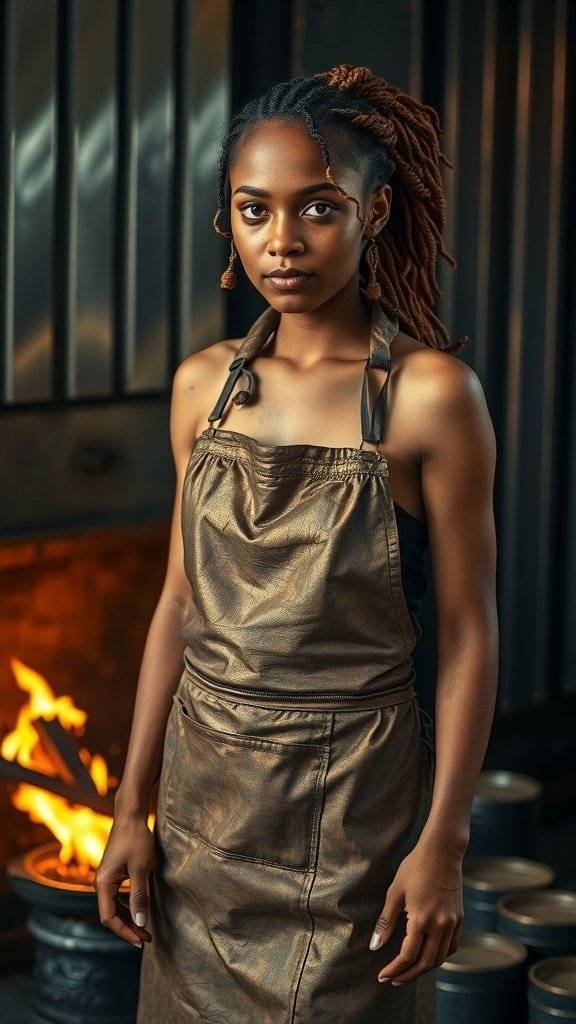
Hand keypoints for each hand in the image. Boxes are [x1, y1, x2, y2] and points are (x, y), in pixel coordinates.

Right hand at [94, 812, 154, 947]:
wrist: (131, 816)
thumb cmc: (136, 839)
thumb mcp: (141, 869)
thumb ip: (139, 897)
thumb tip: (141, 924)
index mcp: (103, 884)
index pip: (109, 918)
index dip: (125, 932)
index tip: (141, 941)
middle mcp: (100, 883)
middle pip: (111, 915)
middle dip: (128, 928)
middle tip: (147, 939)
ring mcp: (106, 879)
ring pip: (114, 907)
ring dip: (129, 919)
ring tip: (146, 930)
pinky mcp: (113, 874)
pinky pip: (117, 897)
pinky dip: (128, 907)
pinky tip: (140, 911)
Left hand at [369, 840, 463, 984]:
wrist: (442, 851)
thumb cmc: (415, 867)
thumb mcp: (395, 892)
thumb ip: (385, 922)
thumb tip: (374, 946)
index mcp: (421, 919)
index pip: (407, 956)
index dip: (394, 969)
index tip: (382, 976)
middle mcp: (440, 925)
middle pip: (425, 963)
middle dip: (407, 975)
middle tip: (392, 981)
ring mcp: (452, 923)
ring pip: (439, 958)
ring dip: (423, 969)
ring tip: (407, 972)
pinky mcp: (459, 919)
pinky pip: (451, 947)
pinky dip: (439, 957)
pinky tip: (426, 956)